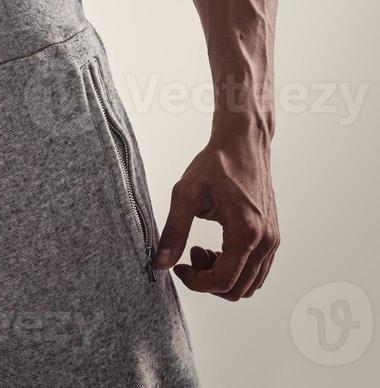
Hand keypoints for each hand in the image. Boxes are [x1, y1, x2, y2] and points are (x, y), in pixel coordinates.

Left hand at [155, 136, 278, 299]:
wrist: (243, 143)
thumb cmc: (216, 163)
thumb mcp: (186, 194)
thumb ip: (173, 232)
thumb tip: (160, 263)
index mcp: (246, 233)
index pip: (223, 281)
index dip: (196, 282)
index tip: (178, 266)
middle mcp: (266, 242)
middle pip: (238, 290)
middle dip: (208, 281)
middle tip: (190, 254)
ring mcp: (272, 240)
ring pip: (250, 284)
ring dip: (223, 276)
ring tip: (202, 249)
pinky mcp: (272, 236)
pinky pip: (257, 269)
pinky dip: (236, 268)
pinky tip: (216, 246)